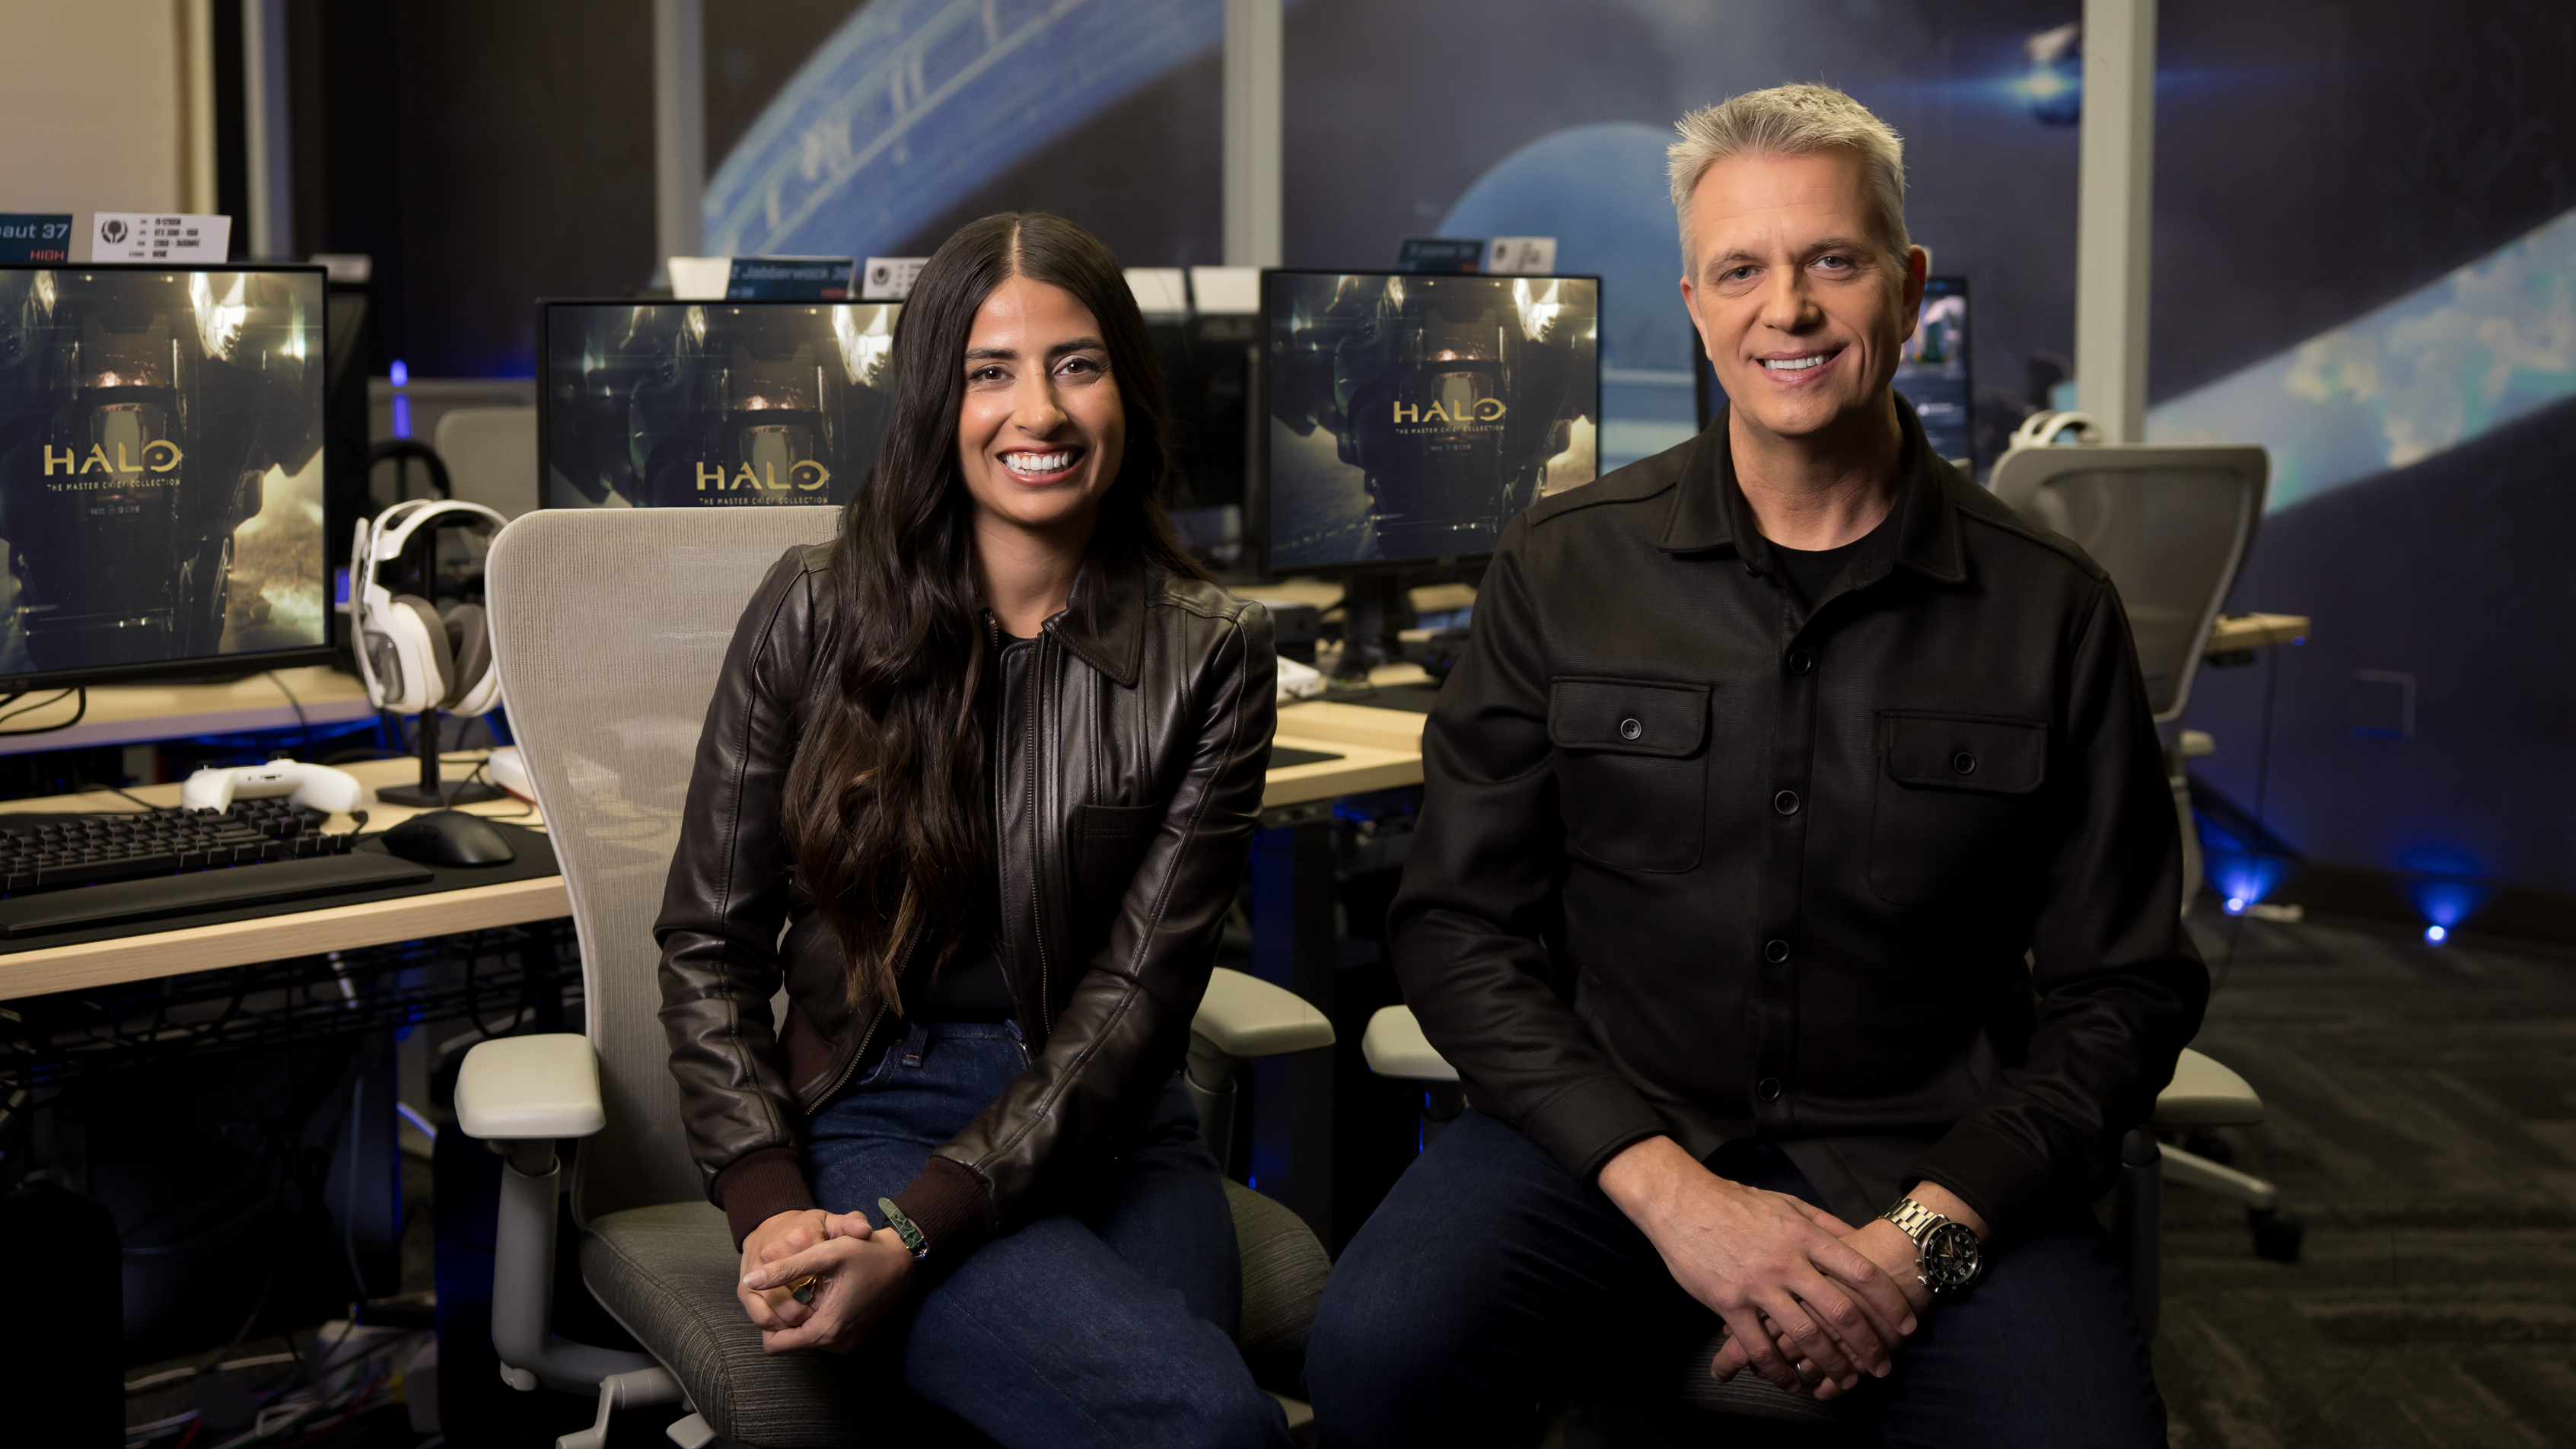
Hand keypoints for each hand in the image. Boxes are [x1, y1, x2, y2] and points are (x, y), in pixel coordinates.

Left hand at [735, 1209, 915, 1353]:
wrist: (904, 1259)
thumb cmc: (867, 1252)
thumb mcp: (824, 1254)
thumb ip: (785, 1268)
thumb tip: (749, 1281)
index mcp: (826, 1330)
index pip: (774, 1346)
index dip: (766, 1322)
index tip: (774, 1296)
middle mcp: (836, 1345)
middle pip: (788, 1342)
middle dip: (783, 1317)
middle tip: (794, 1286)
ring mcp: (846, 1343)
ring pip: (804, 1337)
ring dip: (800, 1315)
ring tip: (811, 1285)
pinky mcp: (853, 1337)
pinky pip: (820, 1334)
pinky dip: (815, 1316)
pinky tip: (824, 1291)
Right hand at [1709, 1181, 1979, 1382]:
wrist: (1682, 1202)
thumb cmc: (1736, 1202)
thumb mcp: (1788, 1203)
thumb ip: (1825, 1224)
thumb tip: (1858, 1239)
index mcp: (1805, 1237)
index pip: (1861, 1272)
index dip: (1890, 1302)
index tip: (1905, 1325)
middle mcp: (1787, 1262)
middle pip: (1841, 1311)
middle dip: (1868, 1344)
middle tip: (1882, 1365)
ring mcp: (1758, 1285)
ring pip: (1805, 1335)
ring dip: (1829, 1364)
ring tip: (1843, 1379)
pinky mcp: (1729, 1304)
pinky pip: (1760, 1347)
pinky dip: (1778, 1371)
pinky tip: (1790, 1381)